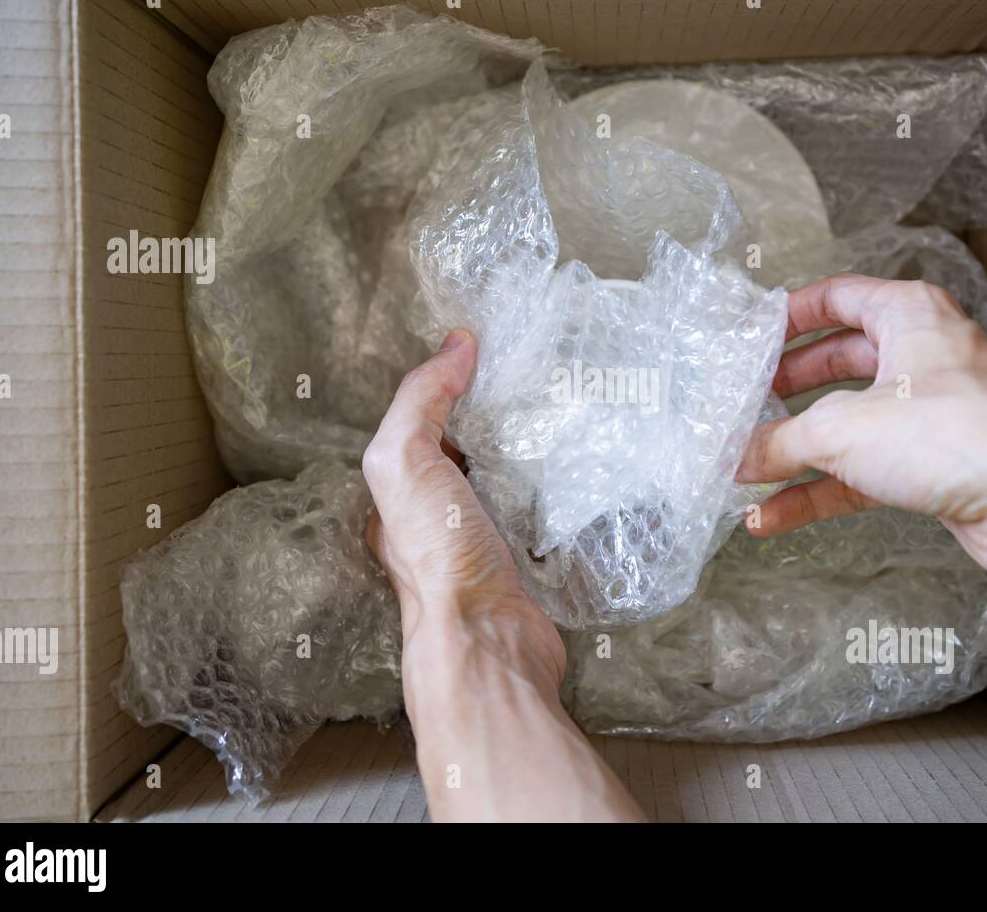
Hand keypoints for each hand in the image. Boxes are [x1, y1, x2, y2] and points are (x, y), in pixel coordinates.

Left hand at [361, 329, 563, 685]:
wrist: (489, 641)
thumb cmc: (440, 554)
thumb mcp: (406, 462)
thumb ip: (421, 401)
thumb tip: (455, 345)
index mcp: (401, 496)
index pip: (423, 426)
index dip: (451, 388)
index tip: (492, 357)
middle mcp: (437, 521)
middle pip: (468, 454)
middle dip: (499, 419)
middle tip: (541, 382)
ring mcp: (484, 545)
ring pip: (509, 483)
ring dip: (535, 453)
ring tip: (570, 415)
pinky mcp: (528, 564)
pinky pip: (544, 515)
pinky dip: (561, 492)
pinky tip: (585, 471)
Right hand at [736, 274, 986, 587]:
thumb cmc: (966, 432)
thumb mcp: (844, 428)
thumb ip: (782, 441)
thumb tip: (739, 455)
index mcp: (907, 317)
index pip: (836, 298)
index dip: (788, 316)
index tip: (748, 339)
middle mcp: (922, 360)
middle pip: (838, 364)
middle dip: (786, 388)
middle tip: (745, 403)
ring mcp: (929, 418)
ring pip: (848, 427)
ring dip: (795, 451)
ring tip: (744, 467)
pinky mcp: (933, 471)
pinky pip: (859, 478)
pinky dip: (816, 495)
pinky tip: (772, 516)